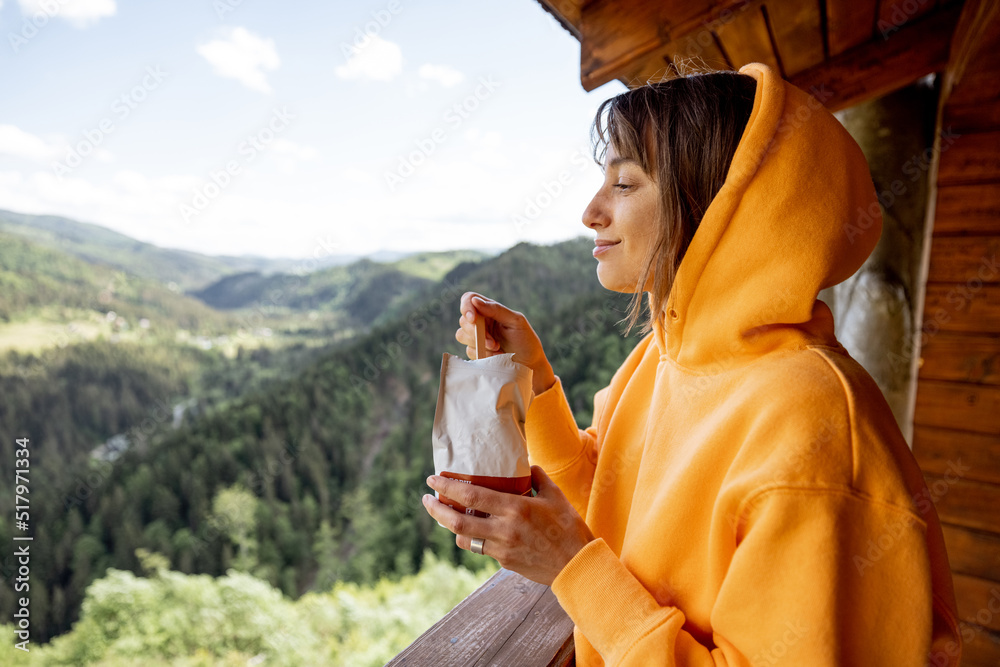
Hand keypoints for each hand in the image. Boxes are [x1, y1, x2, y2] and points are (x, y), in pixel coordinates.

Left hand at [422, 465, 593, 585]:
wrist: (577, 566)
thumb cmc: (570, 529)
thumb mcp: (556, 496)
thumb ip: (538, 478)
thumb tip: (526, 466)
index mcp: (515, 509)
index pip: (471, 495)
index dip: (447, 487)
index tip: (433, 479)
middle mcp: (504, 530)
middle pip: (457, 521)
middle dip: (436, 509)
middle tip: (426, 499)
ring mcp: (502, 549)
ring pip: (464, 538)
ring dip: (451, 526)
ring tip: (445, 514)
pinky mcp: (504, 562)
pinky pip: (481, 548)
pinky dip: (472, 537)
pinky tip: (472, 529)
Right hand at [455, 292, 555, 394]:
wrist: (530, 364)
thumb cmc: (525, 340)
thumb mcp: (515, 321)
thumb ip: (496, 310)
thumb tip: (475, 301)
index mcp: (490, 310)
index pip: (469, 299)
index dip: (466, 307)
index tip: (473, 319)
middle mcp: (481, 322)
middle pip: (464, 320)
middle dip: (477, 332)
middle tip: (494, 343)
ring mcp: (477, 337)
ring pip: (462, 335)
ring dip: (480, 344)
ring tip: (498, 349)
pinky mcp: (476, 351)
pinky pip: (469, 350)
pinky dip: (483, 354)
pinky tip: (496, 356)